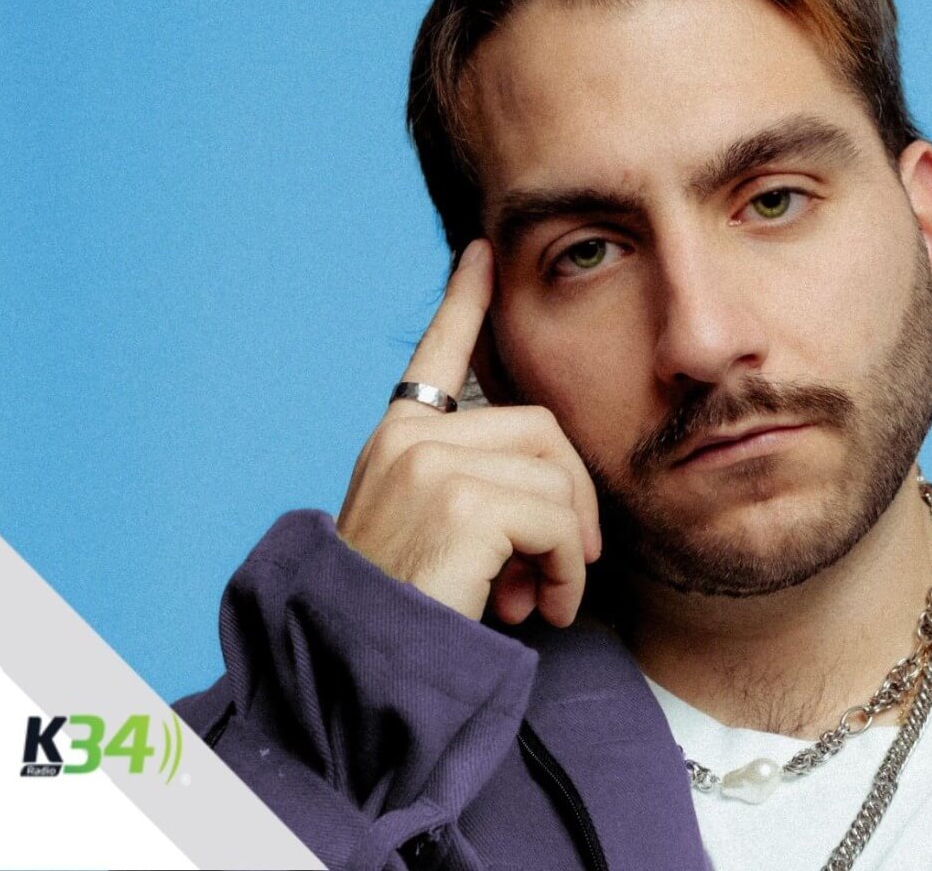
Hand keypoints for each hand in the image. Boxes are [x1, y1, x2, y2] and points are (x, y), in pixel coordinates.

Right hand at [335, 239, 602, 625]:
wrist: (359, 677)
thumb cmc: (402, 620)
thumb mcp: (436, 542)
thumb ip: (484, 500)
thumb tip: (561, 518)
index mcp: (395, 442)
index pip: (434, 356)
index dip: (463, 302)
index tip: (480, 253)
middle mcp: (406, 441)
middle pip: (541, 427)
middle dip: (572, 498)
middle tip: (564, 567)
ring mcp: (429, 465)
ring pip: (556, 476)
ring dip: (568, 549)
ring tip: (544, 599)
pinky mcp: (459, 503)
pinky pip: (555, 517)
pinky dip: (566, 571)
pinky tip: (544, 608)